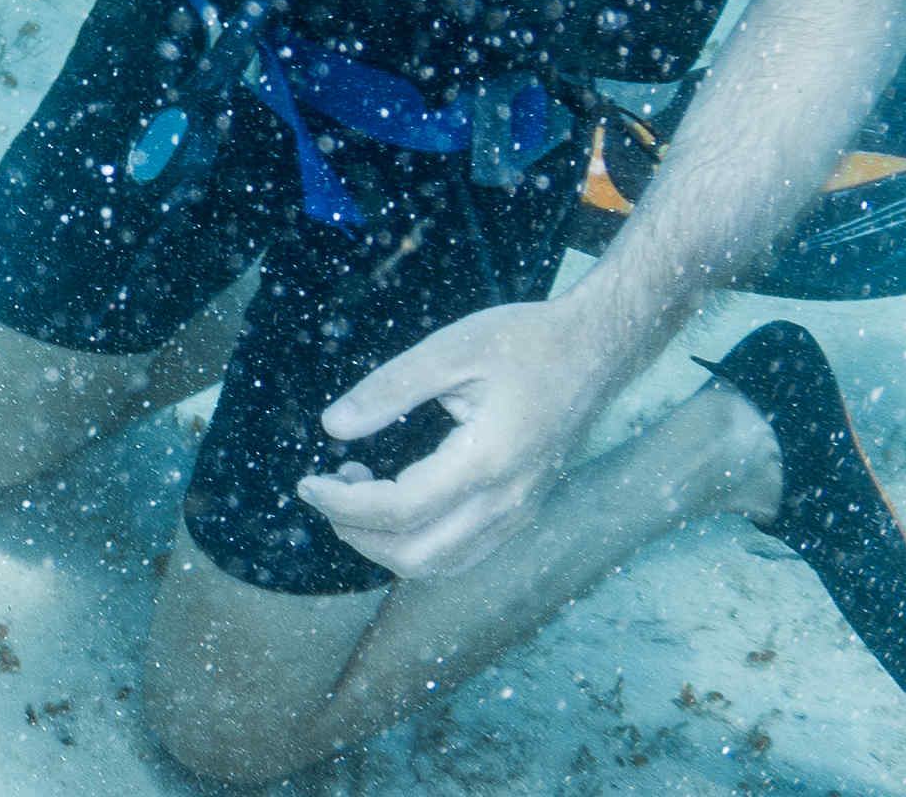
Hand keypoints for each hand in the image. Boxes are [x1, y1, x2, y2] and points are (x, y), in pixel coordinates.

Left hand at [298, 299, 647, 579]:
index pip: (400, 510)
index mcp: (488, 459)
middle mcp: (507, 501)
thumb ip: (390, 388)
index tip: (308, 482)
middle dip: (356, 533)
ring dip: (385, 545)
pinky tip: (397, 502)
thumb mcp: (452, 348)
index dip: (343, 504)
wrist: (598, 349)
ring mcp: (519, 514)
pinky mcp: (522, 513)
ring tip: (358, 492)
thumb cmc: (528, 341)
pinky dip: (417, 544)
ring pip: (438, 565)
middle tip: (326, 491)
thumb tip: (333, 427)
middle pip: (415, 556)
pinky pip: (461, 554)